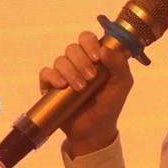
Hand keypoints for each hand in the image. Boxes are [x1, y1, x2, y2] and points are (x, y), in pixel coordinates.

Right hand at [38, 31, 133, 155]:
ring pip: (60, 60)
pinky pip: (46, 73)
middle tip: (91, 77)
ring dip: (71, 71)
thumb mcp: (122, 84)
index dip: (90, 43)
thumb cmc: (109, 104)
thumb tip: (105, 49)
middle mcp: (77, 62)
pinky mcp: (50, 86)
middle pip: (73, 48)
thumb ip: (119, 65)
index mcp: (94, 57)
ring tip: (80, 88)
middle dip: (81, 61)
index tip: (97, 57)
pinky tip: (62, 85)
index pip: (87, 39)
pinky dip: (53, 76)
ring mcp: (63, 73)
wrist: (95, 129)